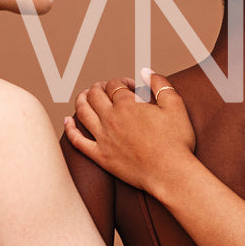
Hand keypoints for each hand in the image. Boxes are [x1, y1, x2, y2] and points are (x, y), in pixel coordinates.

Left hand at [65, 70, 195, 190]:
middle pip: (95, 95)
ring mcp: (103, 138)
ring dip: (81, 100)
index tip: (130, 86)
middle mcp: (111, 119)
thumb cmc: (177, 141)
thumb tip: (145, 71)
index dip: (121, 81)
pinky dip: (70, 129)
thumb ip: (160, 84)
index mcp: (128, 105)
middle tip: (105, 88)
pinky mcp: (100, 156)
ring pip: (82, 113)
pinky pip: (77, 141)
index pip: (114, 85)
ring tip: (84, 96)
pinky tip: (67, 121)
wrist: (170, 174)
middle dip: (99, 87)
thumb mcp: (176, 106)